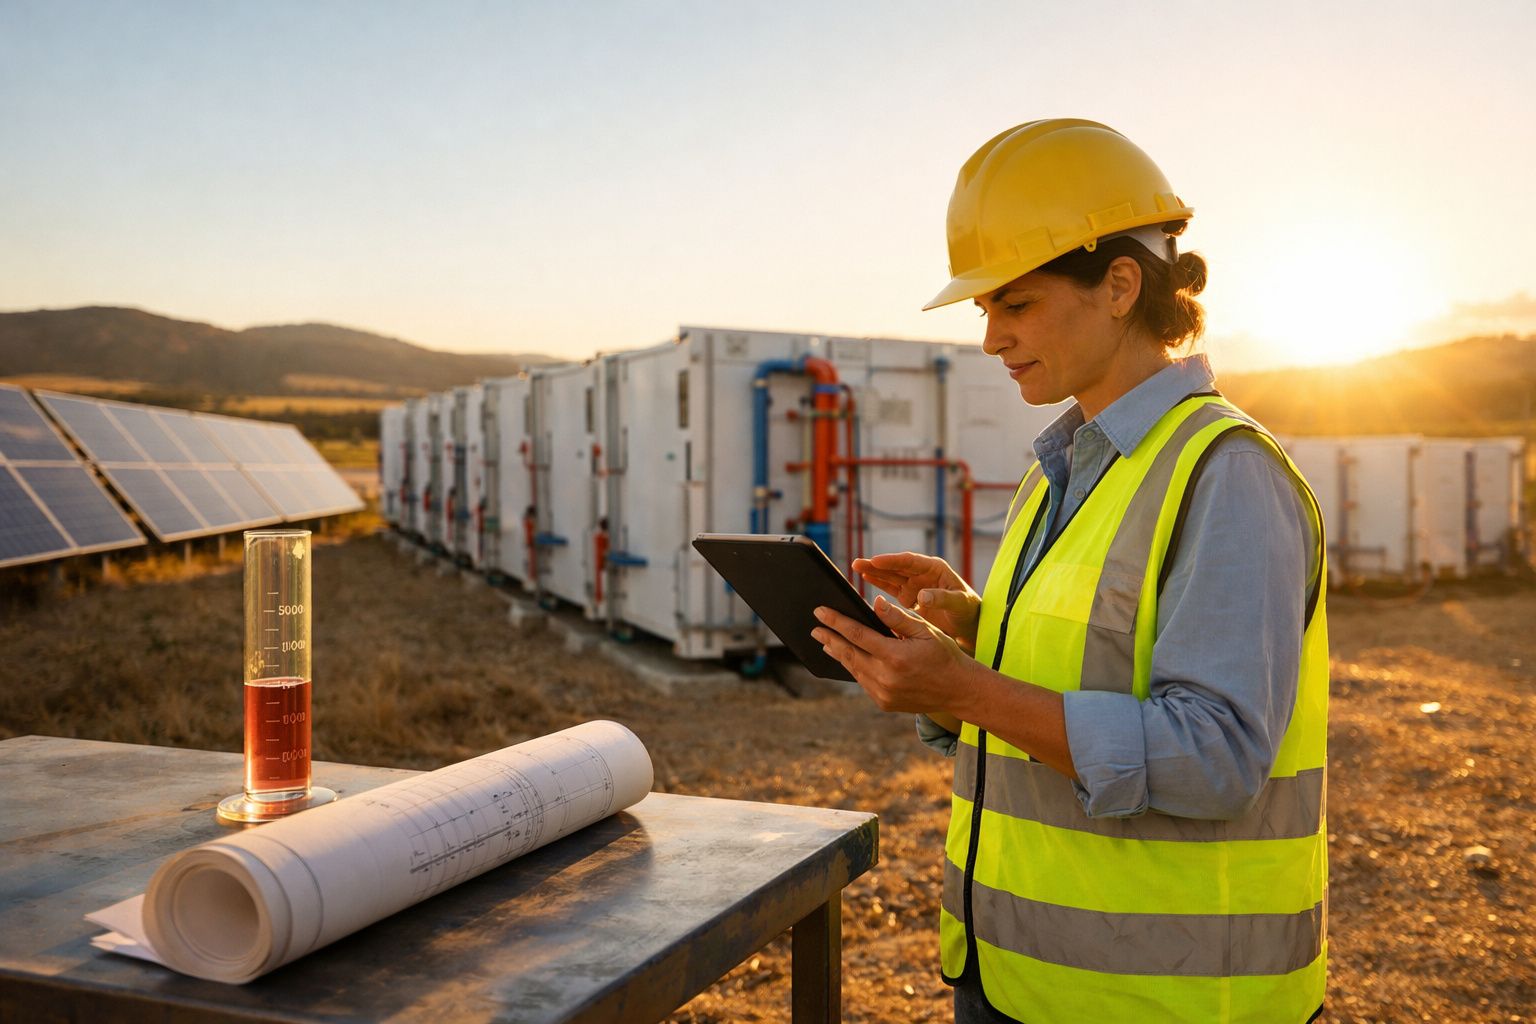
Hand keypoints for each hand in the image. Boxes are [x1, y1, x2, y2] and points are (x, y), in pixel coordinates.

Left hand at [811, 595, 977, 714]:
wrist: (959, 691)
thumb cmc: (944, 655)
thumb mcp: (925, 631)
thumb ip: (898, 618)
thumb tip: (875, 603)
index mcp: (896, 656)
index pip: (857, 634)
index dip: (836, 622)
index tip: (820, 612)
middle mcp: (886, 678)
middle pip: (848, 654)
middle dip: (829, 639)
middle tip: (814, 628)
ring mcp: (883, 693)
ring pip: (853, 669)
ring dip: (838, 654)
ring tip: (825, 642)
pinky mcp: (884, 703)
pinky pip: (863, 682)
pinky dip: (853, 668)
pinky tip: (847, 658)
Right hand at [852, 552, 980, 651]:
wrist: (970, 625)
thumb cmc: (969, 611)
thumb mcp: (959, 604)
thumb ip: (942, 599)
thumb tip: (922, 595)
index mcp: (935, 569)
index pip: (910, 562)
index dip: (892, 561)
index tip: (876, 561)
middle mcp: (923, 574)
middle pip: (896, 567)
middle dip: (877, 564)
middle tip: (857, 562)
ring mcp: (915, 585)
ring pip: (891, 575)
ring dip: (875, 572)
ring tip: (856, 567)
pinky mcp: (910, 597)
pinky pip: (891, 587)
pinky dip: (879, 583)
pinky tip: (865, 579)